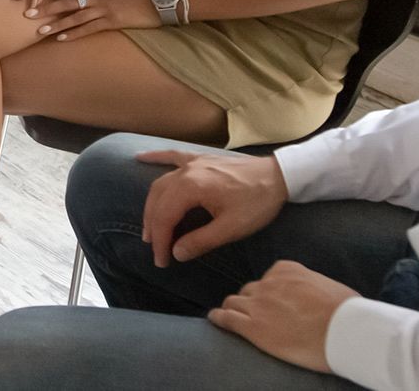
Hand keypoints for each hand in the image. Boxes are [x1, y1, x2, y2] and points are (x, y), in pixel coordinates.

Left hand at [29, 0, 159, 40]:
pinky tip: (61, 39)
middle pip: (66, 1)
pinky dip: (73, 34)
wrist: (158, 2)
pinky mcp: (111, 21)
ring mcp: (104, 8)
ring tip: (39, 31)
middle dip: (46, 8)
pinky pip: (88, 29)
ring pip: (74, 16)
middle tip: (27, 14)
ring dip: (56, 24)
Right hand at [137, 149, 287, 266]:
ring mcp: (192, 162)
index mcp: (192, 187)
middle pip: (158, 200)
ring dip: (152, 205)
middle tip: (156, 250)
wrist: (279, 176)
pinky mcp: (200, 159)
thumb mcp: (231, 228)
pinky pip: (171, 156)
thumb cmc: (257, 202)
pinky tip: (139, 157)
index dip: (160, 241)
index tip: (161, 261)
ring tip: (149, 228)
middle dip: (153, 228)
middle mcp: (186, 171)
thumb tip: (176, 253)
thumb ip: (201, 241)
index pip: (164, 217)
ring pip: (160, 184)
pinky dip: (154, 157)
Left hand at [208, 261, 357, 372]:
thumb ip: (312, 286)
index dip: (267, 291)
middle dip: (249, 300)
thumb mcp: (328, 287)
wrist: (345, 329)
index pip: (268, 278)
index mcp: (287, 270)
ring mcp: (259, 305)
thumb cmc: (346, 311)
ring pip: (234, 302)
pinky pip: (227, 319)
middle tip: (254, 313)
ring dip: (232, 309)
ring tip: (228, 315)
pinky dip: (218, 319)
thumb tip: (317, 295)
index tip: (270, 300)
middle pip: (249, 290)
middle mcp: (269, 284)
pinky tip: (214, 320)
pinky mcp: (253, 328)